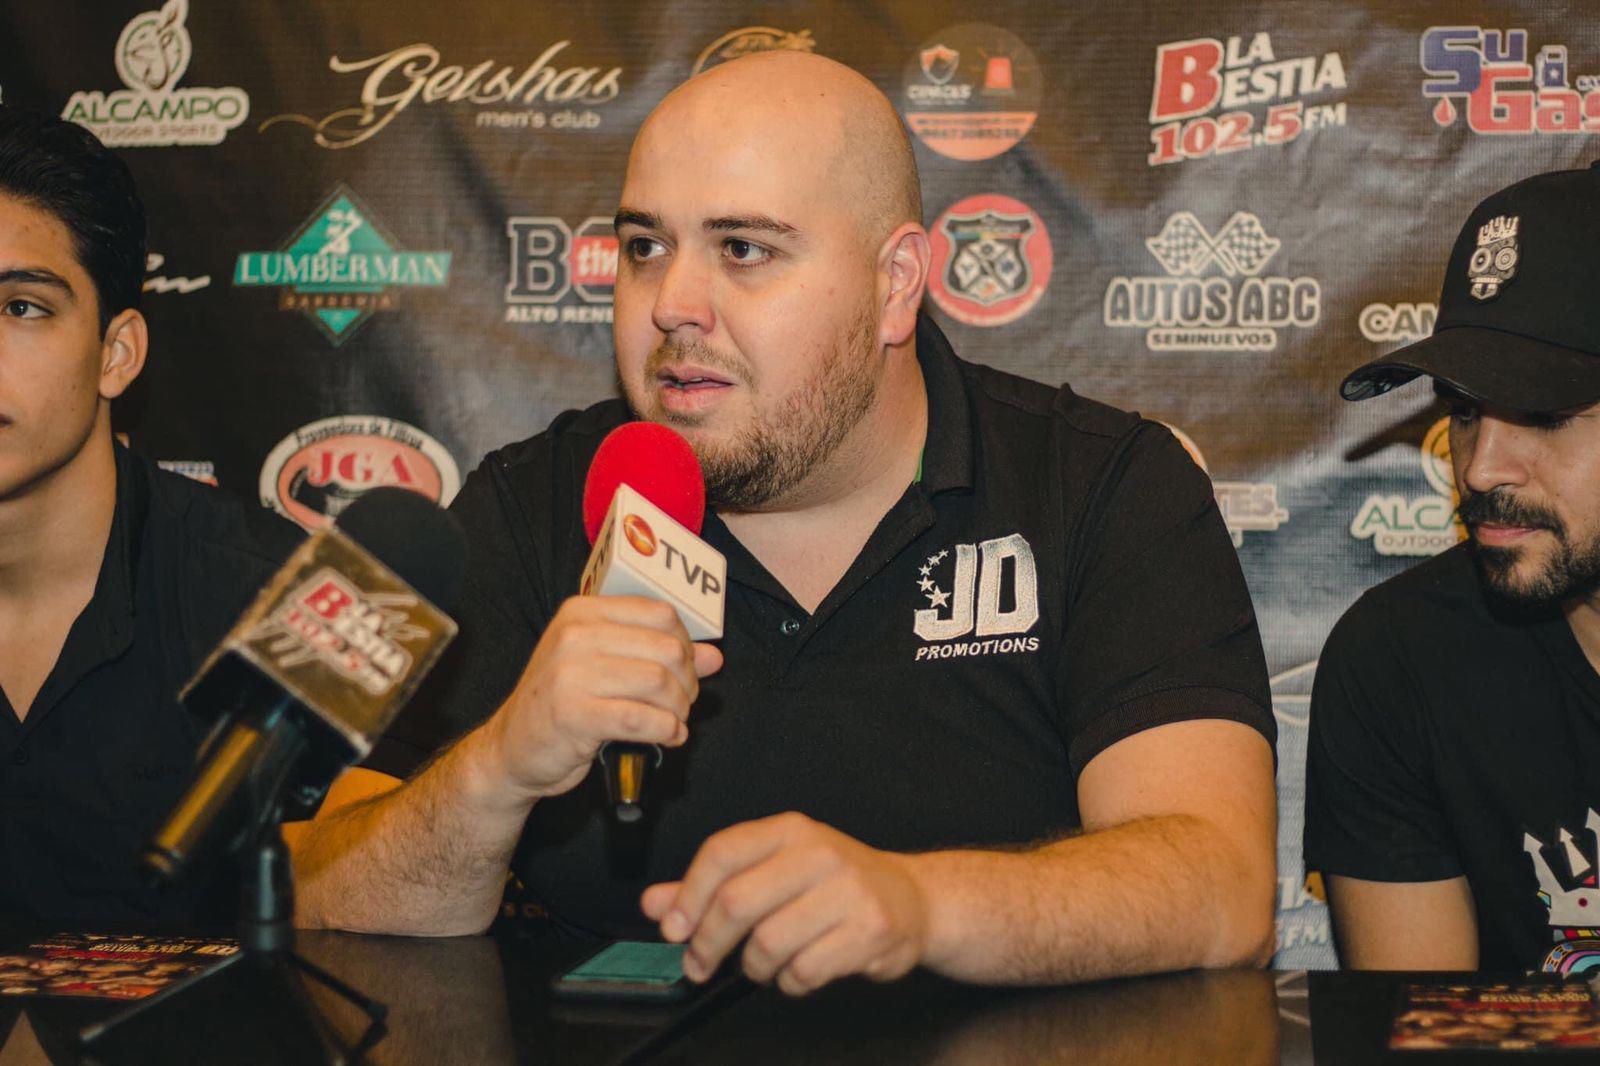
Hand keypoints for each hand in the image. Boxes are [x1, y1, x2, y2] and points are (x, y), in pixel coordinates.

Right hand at [481, 595, 721, 800]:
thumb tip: (715, 656)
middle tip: (682, 702)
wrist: (511, 749)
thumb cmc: (562, 704)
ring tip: (674, 721)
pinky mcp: (574, 714)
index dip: (687, 645)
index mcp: (583, 612)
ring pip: (659, 683)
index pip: (661, 614)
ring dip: (679, 709)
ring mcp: (571, 674)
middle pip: (667, 649)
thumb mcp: (604, 666)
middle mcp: (575, 635)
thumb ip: (657, 655)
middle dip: (688, 681)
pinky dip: (666, 731)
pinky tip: (668, 737)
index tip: (685, 670)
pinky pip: (643, 719)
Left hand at [640, 813, 929, 996]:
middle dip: (708, 943)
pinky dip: (790, 983)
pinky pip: (805, 971)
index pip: (722, 853)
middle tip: (700, 963)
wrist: (912, 899)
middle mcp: (819, 853)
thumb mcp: (775, 870)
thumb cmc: (835, 884)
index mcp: (790, 831)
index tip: (672, 929)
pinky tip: (798, 973)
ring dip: (754, 967)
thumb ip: (712, 886)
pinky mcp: (870, 931)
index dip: (687, 896)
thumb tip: (656, 903)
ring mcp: (848, 892)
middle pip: (737, 902)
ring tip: (763, 964)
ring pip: (768, 943)